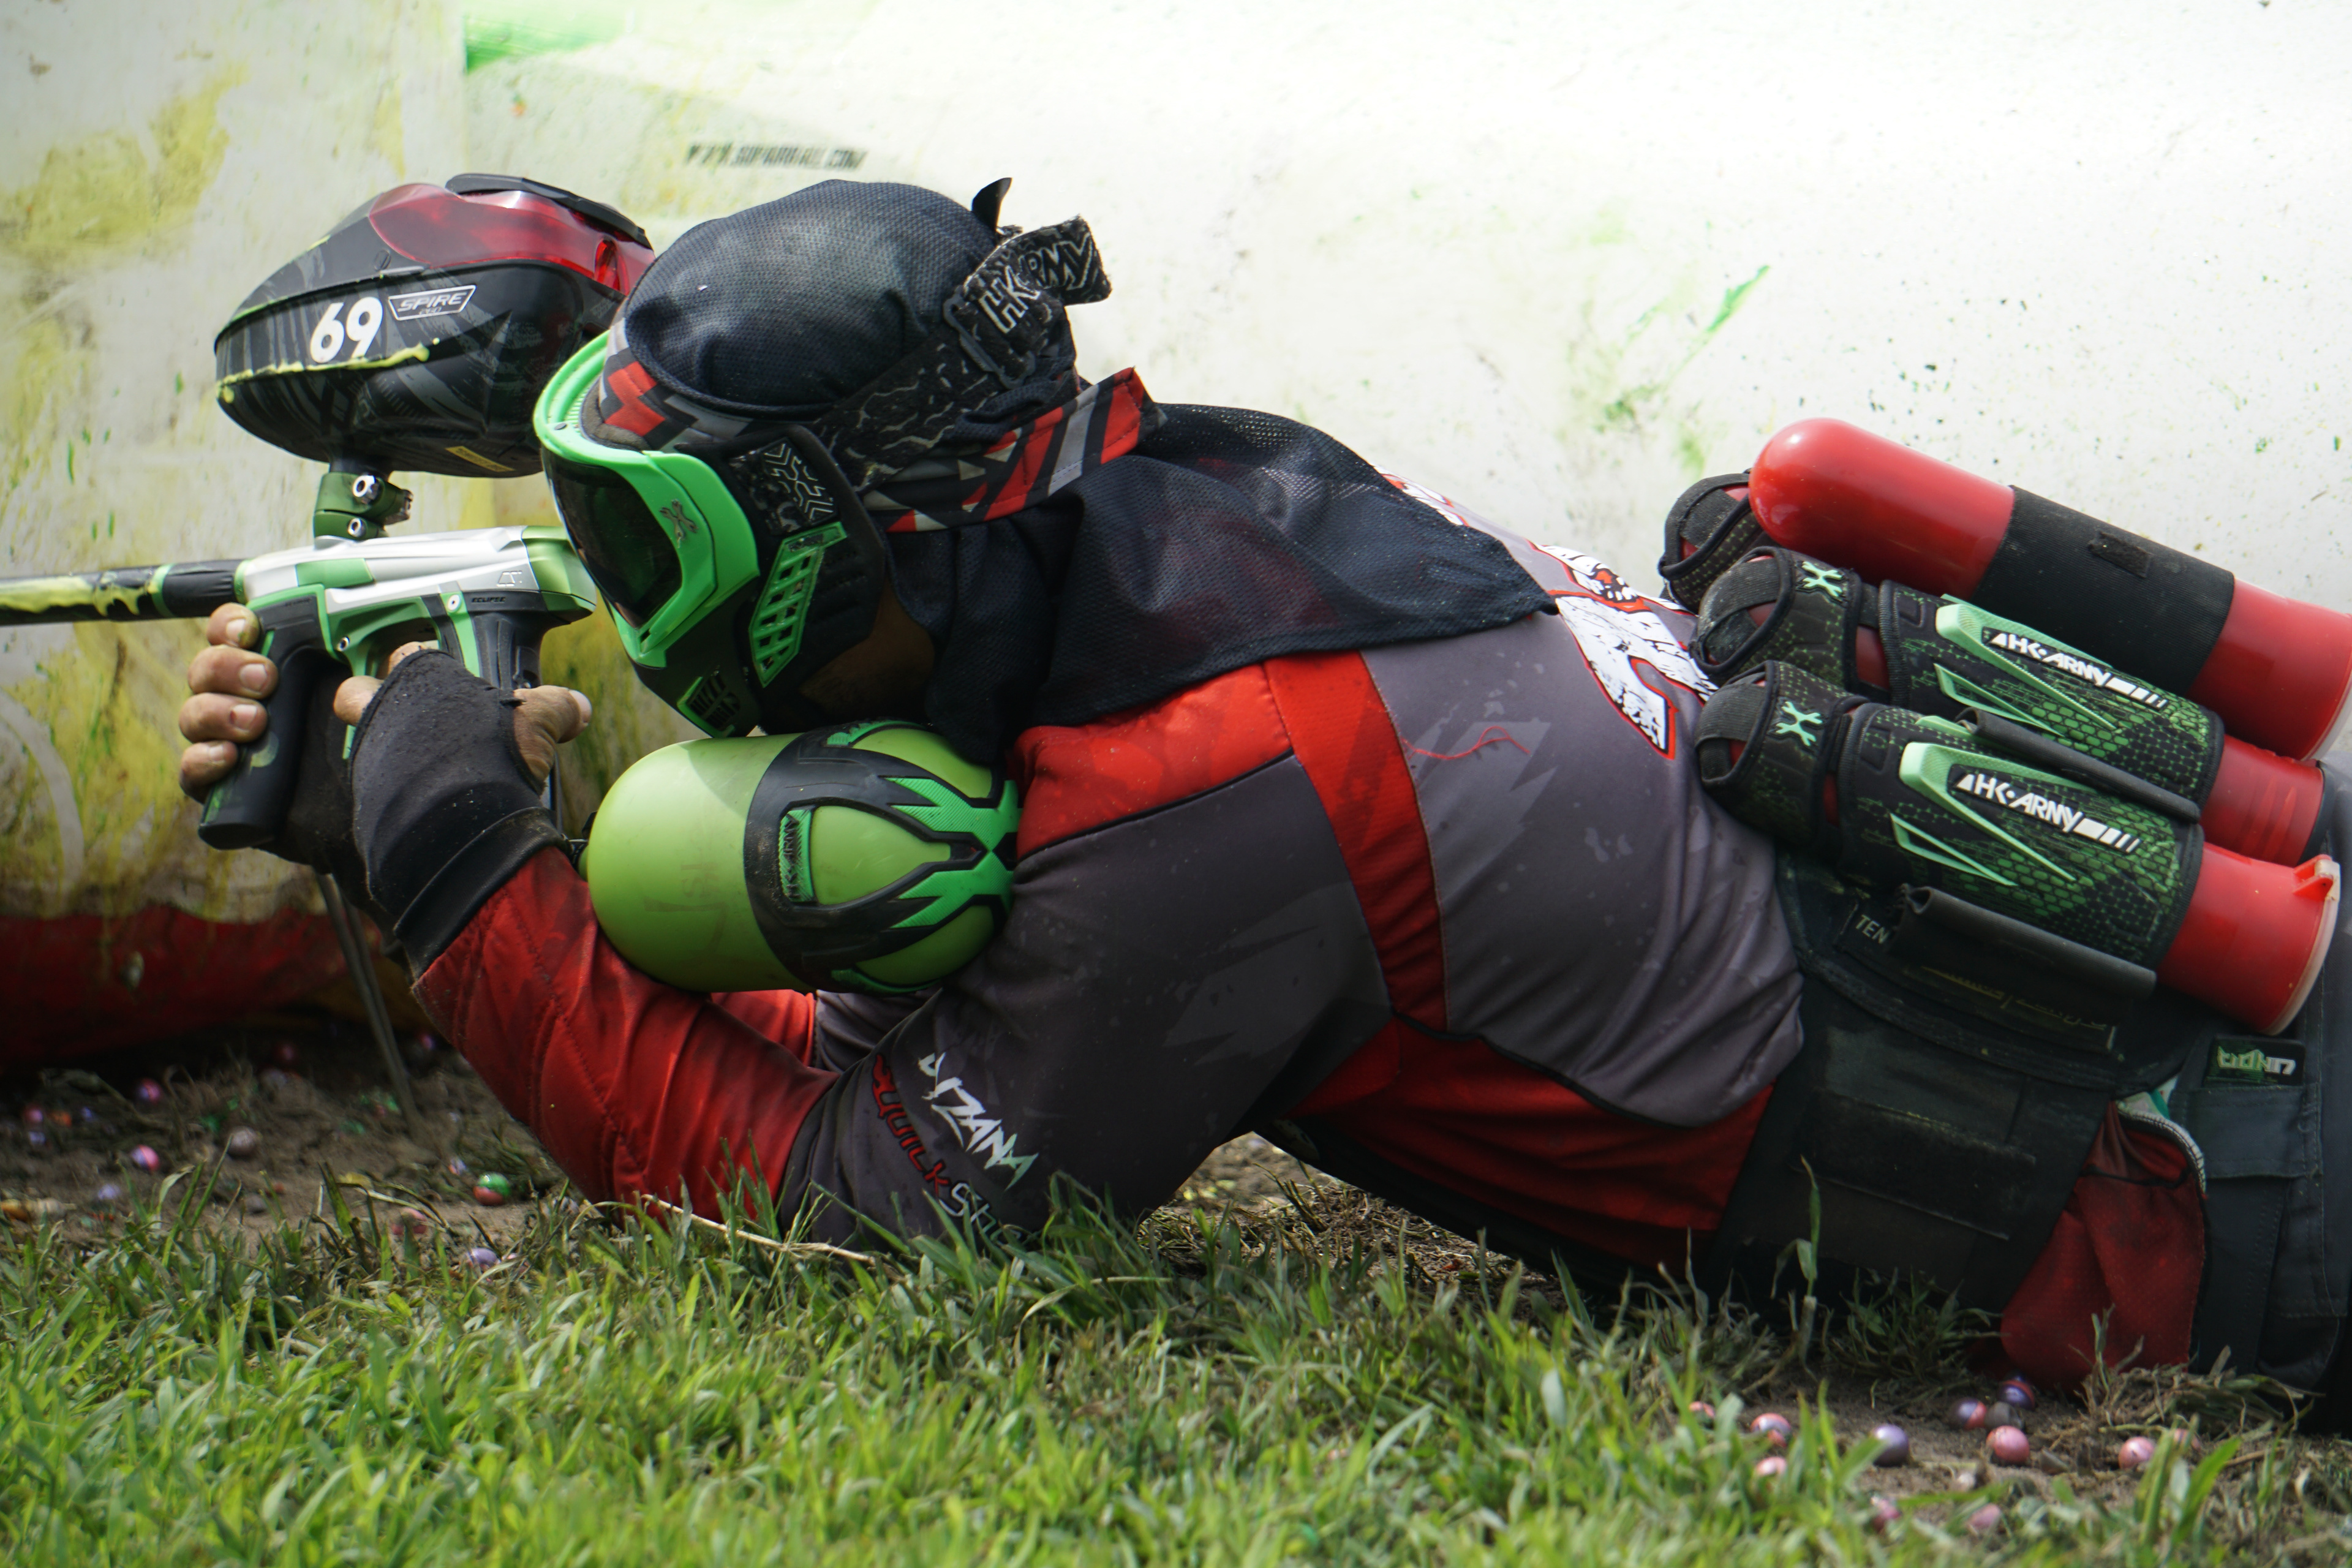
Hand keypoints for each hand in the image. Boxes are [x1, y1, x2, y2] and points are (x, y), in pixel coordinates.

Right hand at [178, 608, 591, 797]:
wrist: (433, 858)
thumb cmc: (457, 786)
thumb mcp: (499, 740)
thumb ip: (537, 715)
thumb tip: (577, 708)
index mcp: (331, 672)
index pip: (265, 625)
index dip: (249, 617)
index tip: (260, 620)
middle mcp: (289, 705)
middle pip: (220, 660)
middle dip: (228, 658)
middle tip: (269, 676)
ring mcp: (264, 751)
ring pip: (200, 710)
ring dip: (214, 705)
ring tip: (255, 719)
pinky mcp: (250, 799)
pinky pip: (194, 775)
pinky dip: (200, 762)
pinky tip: (228, 758)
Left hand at [334, 641, 591, 784]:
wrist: (455, 817)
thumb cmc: (488, 753)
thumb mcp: (538, 719)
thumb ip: (556, 707)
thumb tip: (578, 708)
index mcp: (421, 679)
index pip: (407, 652)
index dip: (420, 660)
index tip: (438, 675)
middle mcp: (385, 711)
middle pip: (360, 695)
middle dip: (377, 705)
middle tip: (410, 723)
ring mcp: (372, 756)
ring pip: (366, 745)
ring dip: (390, 755)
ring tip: (430, 774)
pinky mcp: (368, 799)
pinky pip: (375, 791)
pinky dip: (398, 798)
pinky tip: (430, 807)